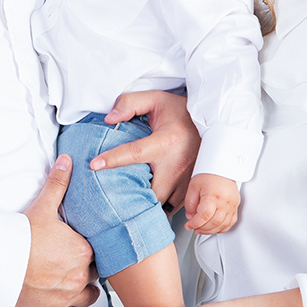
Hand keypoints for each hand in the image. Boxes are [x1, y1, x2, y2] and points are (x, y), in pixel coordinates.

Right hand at [15, 155, 98, 306]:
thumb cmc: (21, 235)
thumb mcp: (43, 206)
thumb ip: (59, 183)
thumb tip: (69, 160)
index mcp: (82, 250)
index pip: (98, 250)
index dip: (94, 246)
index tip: (89, 243)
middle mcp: (79, 275)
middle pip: (95, 273)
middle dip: (90, 269)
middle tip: (83, 262)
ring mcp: (66, 296)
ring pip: (89, 297)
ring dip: (87, 293)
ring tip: (84, 287)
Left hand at [94, 91, 199, 211]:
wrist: (212, 122)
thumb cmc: (181, 112)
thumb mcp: (155, 99)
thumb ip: (130, 103)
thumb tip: (110, 118)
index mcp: (166, 141)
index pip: (134, 152)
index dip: (113, 159)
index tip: (94, 165)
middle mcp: (177, 164)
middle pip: (149, 191)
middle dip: (132, 197)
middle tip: (114, 194)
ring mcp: (186, 179)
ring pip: (162, 204)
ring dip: (147, 204)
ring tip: (131, 199)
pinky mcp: (191, 188)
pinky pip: (173, 207)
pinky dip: (160, 206)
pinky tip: (149, 200)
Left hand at [184, 173, 238, 233]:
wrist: (222, 167)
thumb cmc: (208, 174)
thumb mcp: (193, 186)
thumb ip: (190, 203)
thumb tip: (190, 217)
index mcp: (213, 195)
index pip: (204, 216)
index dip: (195, 223)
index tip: (188, 225)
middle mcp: (225, 202)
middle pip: (214, 222)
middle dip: (202, 228)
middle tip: (194, 228)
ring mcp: (232, 205)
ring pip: (223, 225)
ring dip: (211, 230)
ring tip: (202, 229)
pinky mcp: (235, 206)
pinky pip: (231, 222)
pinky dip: (222, 228)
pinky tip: (214, 228)